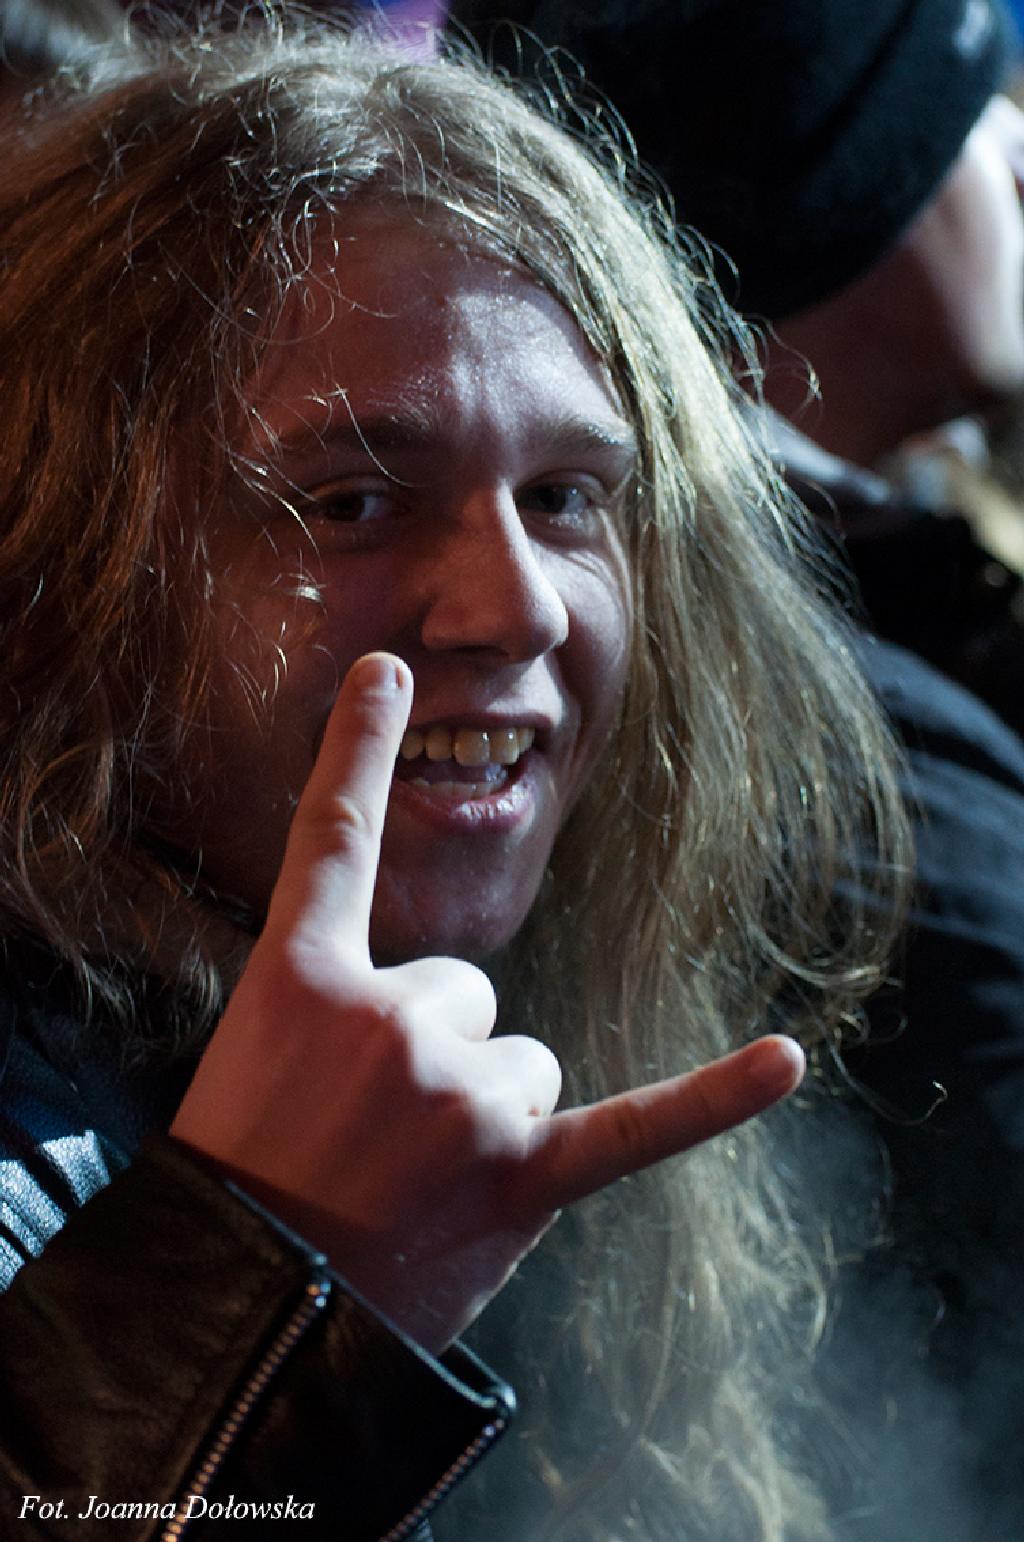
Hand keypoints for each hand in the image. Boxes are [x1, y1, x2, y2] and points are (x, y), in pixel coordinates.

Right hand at [171, 652, 803, 1353]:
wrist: (242, 1322)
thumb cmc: (240, 1188)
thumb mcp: (253, 1066)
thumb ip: (341, 1007)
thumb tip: (435, 1012)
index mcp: (300, 982)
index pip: (332, 840)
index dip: (354, 749)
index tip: (386, 673)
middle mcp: (388, 1019)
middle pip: (465, 993)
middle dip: (429, 1059)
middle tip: (366, 1141)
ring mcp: (460, 1097)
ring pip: (522, 1064)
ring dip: (483, 1117)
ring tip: (411, 1184)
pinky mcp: (521, 1176)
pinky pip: (634, 1124)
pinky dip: (713, 1097)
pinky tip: (785, 1061)